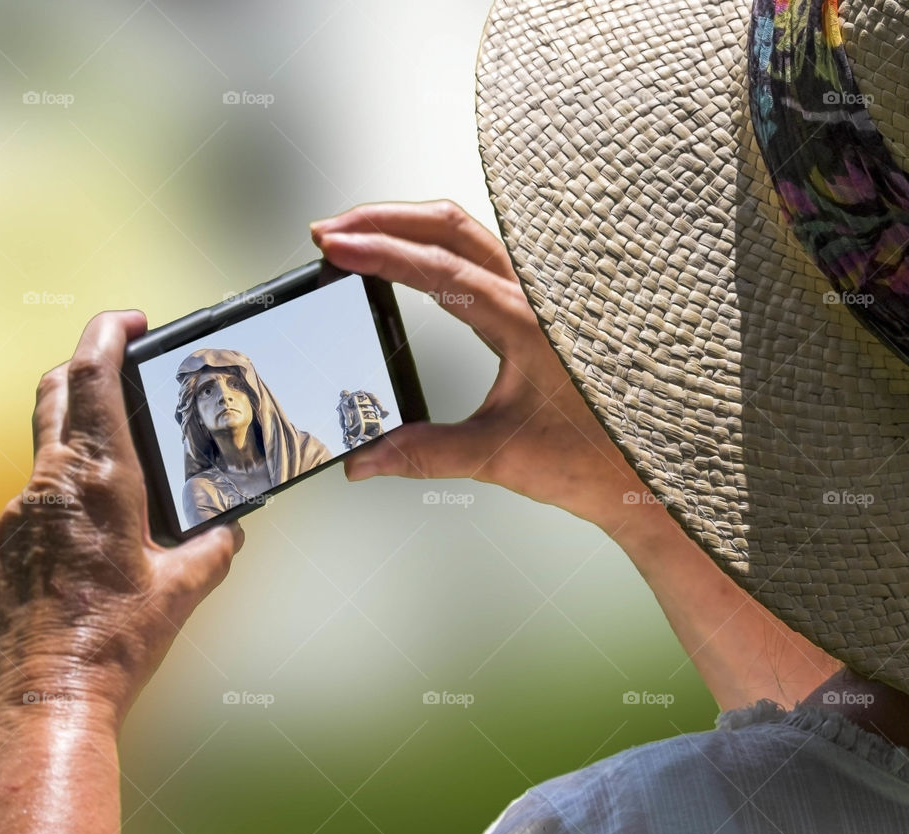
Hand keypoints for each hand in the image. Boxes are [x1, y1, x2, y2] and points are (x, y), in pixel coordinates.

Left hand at [0, 311, 244, 739]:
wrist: (47, 705)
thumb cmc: (116, 644)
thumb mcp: (184, 589)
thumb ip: (214, 547)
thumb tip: (230, 530)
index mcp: (99, 483)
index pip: (93, 381)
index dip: (106, 335)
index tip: (126, 320)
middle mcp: (46, 487)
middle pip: (55, 396)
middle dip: (84, 369)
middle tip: (117, 371)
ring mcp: (9, 517)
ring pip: (43, 457)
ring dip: (76, 452)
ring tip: (115, 493)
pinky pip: (24, 509)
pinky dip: (55, 510)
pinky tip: (79, 551)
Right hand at [311, 200, 652, 533]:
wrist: (637, 476)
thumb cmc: (590, 461)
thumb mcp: (499, 457)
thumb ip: (426, 454)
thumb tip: (366, 458)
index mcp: (528, 325)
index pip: (441, 271)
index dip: (382, 254)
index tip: (336, 247)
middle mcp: (536, 300)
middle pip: (452, 228)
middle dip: (385, 220)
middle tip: (333, 233)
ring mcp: (538, 301)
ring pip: (468, 235)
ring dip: (410, 227)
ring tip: (360, 236)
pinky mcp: (536, 313)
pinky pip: (481, 258)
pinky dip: (435, 246)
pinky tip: (412, 259)